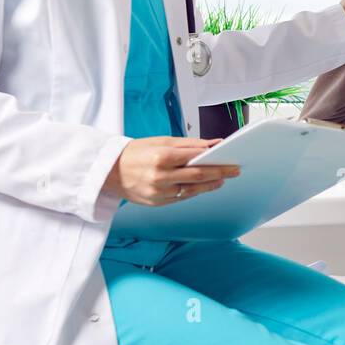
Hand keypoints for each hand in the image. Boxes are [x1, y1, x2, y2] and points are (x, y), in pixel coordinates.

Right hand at [101, 136, 242, 205]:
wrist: (109, 172)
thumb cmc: (135, 153)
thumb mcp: (161, 141)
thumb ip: (189, 144)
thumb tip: (213, 143)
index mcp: (161, 157)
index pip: (196, 158)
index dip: (216, 159)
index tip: (231, 158)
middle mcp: (160, 176)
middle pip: (198, 176)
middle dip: (220, 173)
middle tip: (235, 170)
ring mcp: (158, 192)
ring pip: (192, 190)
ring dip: (210, 185)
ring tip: (222, 179)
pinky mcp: (157, 203)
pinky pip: (182, 197)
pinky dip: (195, 191)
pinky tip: (204, 186)